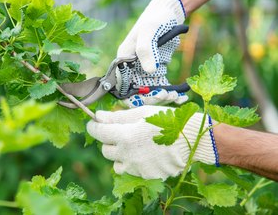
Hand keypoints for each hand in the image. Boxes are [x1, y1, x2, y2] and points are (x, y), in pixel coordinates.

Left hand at [87, 106, 216, 179]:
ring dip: (119, 154)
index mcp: (124, 136)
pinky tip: (146, 153)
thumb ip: (117, 116)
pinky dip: (133, 162)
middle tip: (121, 131)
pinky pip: (132, 170)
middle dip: (109, 140)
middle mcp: (127, 155)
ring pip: (116, 163)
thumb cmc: (167, 120)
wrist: (193, 139)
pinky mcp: (146, 175)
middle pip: (105, 150)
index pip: (97, 132)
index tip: (95, 122)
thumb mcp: (141, 112)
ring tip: (133, 144)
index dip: (93, 126)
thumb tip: (97, 116)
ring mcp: (137, 168)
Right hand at [117, 0, 186, 106]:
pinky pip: (160, 87)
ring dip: (162, 97)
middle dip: (152, 99)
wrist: (169, 11)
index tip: (154, 94)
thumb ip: (145, 50)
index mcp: (123, 60)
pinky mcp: (155, 70)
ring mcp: (143, 69)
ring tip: (177, 95)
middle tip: (168, 95)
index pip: (122, 87)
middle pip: (136, 93)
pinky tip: (182, 96)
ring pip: (149, 93)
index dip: (136, 96)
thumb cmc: (156, 18)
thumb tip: (150, 71)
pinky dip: (171, 93)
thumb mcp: (149, 30)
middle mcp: (131, 68)